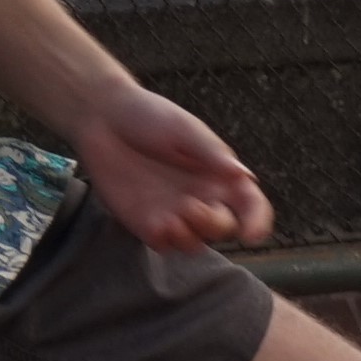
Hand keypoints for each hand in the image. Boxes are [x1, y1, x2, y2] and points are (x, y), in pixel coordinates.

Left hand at [78, 85, 273, 251]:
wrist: (103, 118)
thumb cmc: (149, 116)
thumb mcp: (184, 129)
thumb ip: (212, 153)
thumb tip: (244, 176)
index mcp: (219, 174)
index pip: (250, 205)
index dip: (257, 221)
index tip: (251, 233)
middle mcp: (202, 197)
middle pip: (223, 228)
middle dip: (214, 224)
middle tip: (192, 208)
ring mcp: (175, 213)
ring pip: (196, 243)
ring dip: (190, 237)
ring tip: (172, 220)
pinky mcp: (147, 223)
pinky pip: (165, 244)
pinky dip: (166, 241)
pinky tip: (157, 224)